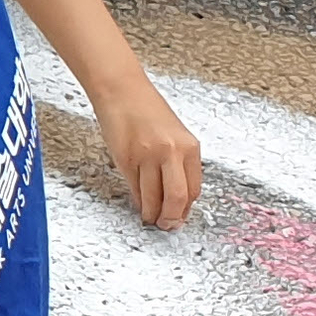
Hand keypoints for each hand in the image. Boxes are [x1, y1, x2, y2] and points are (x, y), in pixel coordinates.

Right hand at [90, 68, 202, 229]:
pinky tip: (139, 202)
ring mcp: (147, 156)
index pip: (194, 189)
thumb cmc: (147, 110)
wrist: (122, 91)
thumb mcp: (174, 135)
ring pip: (153, 197)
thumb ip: (178, 163)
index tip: (180, 216)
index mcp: (189, 147)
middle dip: (171, 218)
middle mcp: (171, 152)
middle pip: (177, 198)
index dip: (186, 209)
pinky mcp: (126, 159)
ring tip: (150, 217)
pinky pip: (135, 188)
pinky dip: (138, 199)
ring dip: (151, 213)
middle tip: (166, 225)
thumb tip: (175, 194)